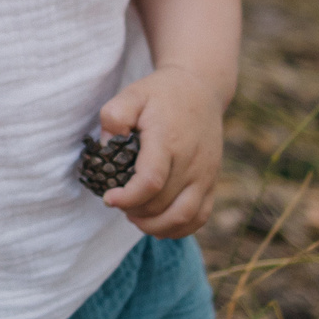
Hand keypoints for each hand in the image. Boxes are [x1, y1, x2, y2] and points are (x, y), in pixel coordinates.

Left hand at [91, 64, 225, 237]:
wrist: (200, 89)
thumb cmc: (160, 94)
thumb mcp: (131, 94)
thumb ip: (113, 118)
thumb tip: (106, 148)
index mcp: (168, 139)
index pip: (150, 181)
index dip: (127, 197)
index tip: (109, 197)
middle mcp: (191, 160)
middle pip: (163, 203)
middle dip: (135, 211)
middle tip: (119, 203)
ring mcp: (206, 174)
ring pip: (185, 216)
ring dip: (156, 226)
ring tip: (135, 218)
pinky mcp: (212, 181)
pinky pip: (201, 217)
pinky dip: (179, 229)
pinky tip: (158, 224)